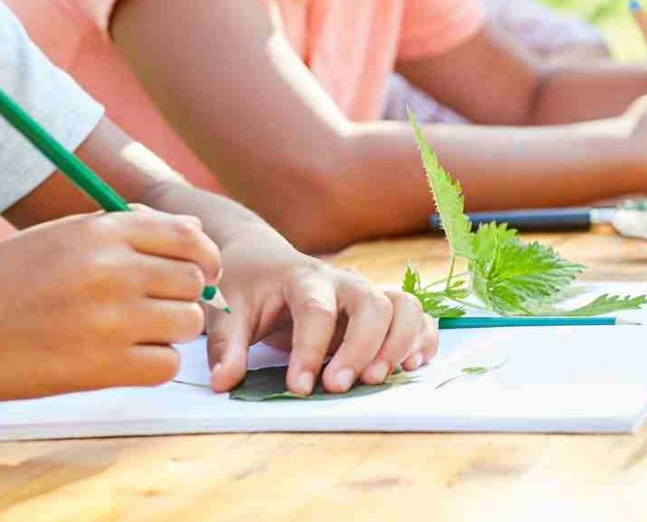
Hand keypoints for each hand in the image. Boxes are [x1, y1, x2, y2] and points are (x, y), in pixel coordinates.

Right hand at [0, 209, 221, 405]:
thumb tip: (193, 230)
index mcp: (101, 232)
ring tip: (130, 334)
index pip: (188, 236)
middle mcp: (112, 270)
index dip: (203, 257)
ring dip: (168, 333)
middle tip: (154, 309)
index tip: (200, 273)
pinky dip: (151, 365)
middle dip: (183, 297)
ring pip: (186, 324)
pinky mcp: (102, 368)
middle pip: (193, 282)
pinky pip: (165, 365)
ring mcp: (110, 319)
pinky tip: (121, 360)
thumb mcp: (59, 237)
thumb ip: (127, 230)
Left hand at [206, 232, 439, 396]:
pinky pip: (418, 316)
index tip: (299, 387)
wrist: (263, 259)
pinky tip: (411, 366)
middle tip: (339, 386)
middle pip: (372, 304)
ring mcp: (366, 292)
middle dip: (362, 347)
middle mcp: (343, 282)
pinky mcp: (381, 307)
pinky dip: (423, 339)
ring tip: (377, 379)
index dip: (310, 350)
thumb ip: (227, 345)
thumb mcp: (227, 309)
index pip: (315, 310)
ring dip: (398, 344)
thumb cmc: (246, 285)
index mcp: (303, 277)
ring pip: (404, 306)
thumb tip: (224, 381)